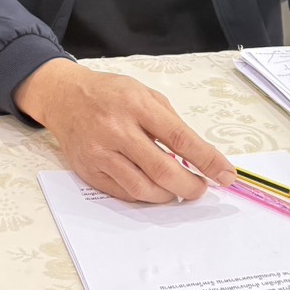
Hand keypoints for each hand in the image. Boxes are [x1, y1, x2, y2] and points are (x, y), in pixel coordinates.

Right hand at [14, 59, 236, 203]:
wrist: (64, 98)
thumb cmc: (110, 94)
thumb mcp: (144, 93)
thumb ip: (170, 122)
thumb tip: (197, 156)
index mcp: (137, 105)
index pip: (180, 138)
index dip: (207, 159)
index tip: (226, 174)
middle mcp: (117, 130)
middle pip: (162, 169)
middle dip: (189, 185)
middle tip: (201, 189)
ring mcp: (100, 153)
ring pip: (143, 188)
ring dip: (168, 195)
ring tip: (178, 190)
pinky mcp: (89, 171)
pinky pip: (124, 193)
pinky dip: (145, 196)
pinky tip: (154, 189)